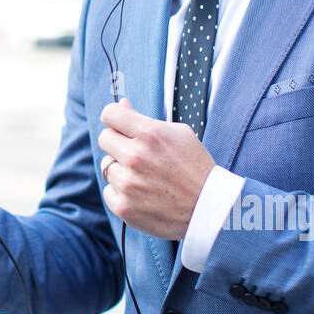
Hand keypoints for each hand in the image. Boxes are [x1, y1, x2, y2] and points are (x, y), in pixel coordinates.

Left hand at [97, 98, 216, 239]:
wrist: (209, 209)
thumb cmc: (195, 168)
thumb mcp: (178, 134)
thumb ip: (145, 119)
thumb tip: (122, 104)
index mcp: (149, 134)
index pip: (110, 114)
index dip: (115, 118)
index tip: (120, 125)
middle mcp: (136, 157)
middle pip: (104, 138)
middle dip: (117, 142)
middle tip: (136, 153)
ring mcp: (128, 183)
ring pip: (106, 165)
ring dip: (121, 169)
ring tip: (145, 177)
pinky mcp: (123, 206)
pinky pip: (109, 190)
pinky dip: (121, 192)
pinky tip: (142, 194)